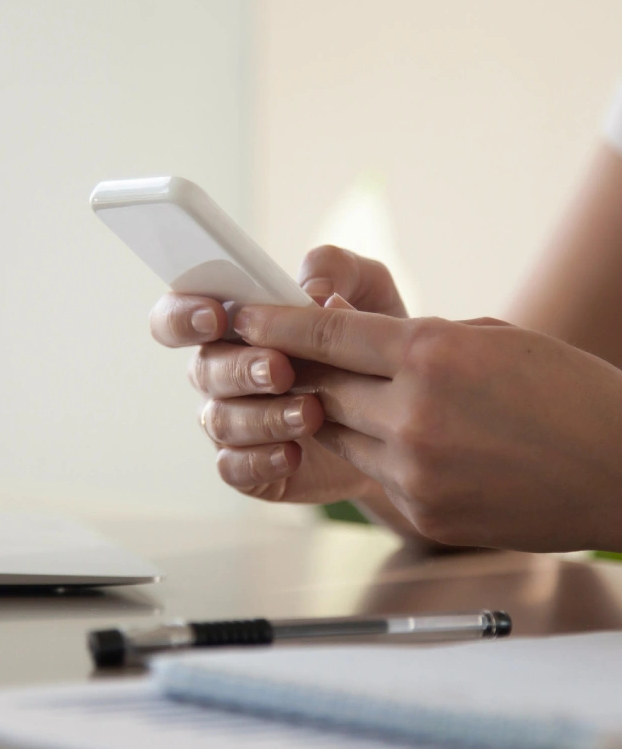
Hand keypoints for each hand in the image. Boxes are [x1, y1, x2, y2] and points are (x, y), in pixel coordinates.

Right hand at [150, 246, 431, 541]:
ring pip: (220, 420)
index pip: (178, 316)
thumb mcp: (369, 291)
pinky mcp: (250, 467)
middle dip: (240, 368)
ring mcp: (233, 421)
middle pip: (203, 369)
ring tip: (310, 413)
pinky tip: (294, 453)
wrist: (404, 413)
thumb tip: (311, 290)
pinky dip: (261, 460)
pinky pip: (233, 467)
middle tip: (282, 369)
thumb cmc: (372, 341)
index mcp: (234, 325)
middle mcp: (223, 372)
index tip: (216, 316)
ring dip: (262, 416)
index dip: (183, 316)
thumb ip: (337, 269)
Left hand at [229, 302, 621, 551]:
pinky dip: (375, 451)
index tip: (243, 316)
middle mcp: (413, 413)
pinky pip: (373, 473)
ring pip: (338, 433)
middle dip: (297, 371)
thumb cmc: (564, 390)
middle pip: (319, 387)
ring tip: (352, 397)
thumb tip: (356, 339)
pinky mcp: (422, 511)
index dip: (276, 323)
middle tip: (281, 357)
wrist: (621, 467)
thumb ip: (414, 339)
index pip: (327, 334)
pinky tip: (405, 440)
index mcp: (430, 354)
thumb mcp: (488, 337)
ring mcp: (414, 469)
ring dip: (334, 413)